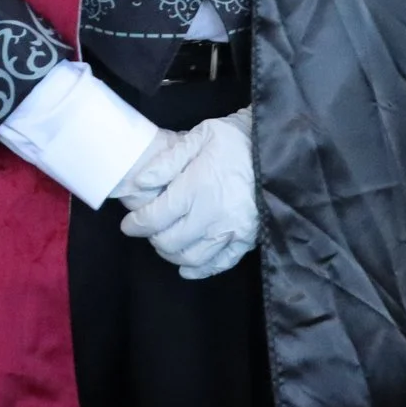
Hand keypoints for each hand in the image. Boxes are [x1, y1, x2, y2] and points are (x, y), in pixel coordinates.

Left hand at [120, 109, 257, 278]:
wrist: (277, 148)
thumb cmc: (235, 139)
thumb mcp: (199, 137)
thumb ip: (167, 162)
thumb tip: (138, 184)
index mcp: (197, 187)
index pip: (155, 217)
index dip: (136, 224)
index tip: (128, 225)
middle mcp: (212, 214)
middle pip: (170, 241)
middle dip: (153, 238)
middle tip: (150, 229)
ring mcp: (232, 230)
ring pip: (192, 257)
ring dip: (173, 254)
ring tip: (166, 243)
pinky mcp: (248, 239)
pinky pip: (220, 264)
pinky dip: (200, 269)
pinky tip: (187, 267)